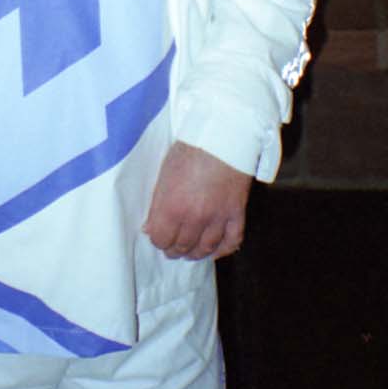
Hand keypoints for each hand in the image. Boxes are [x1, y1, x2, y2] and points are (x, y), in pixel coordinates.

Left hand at [143, 143, 251, 260]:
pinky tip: (215, 250)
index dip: (158, 240)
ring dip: (195, 253)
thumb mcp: (165, 173)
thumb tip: (150, 227)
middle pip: (182, 247)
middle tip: (171, 247)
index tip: (158, 236)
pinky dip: (223, 250)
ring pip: (205, 248)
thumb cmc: (190, 148)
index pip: (161, 239)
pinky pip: (231, 241)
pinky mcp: (236, 213)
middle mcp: (195, 218)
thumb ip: (157, 204)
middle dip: (174, 249)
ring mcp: (218, 217)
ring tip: (189, 251)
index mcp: (172, 207)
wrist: (224, 135)